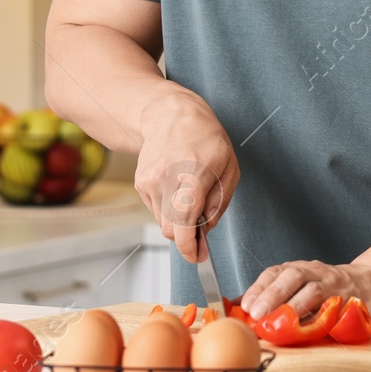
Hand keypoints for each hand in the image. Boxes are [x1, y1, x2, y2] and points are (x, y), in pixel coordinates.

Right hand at [133, 90, 239, 260]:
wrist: (170, 114)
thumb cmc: (205, 138)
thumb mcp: (229, 168)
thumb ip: (219, 204)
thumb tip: (206, 230)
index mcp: (193, 176)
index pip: (184, 223)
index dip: (190, 247)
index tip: (197, 257)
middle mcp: (167, 180)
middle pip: (170, 230)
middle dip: (186, 237)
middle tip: (200, 232)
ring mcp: (150, 182)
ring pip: (162, 222)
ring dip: (178, 222)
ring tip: (191, 198)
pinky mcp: (141, 182)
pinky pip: (155, 209)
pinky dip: (168, 209)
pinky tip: (177, 188)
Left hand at [240, 259, 370, 326]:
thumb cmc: (332, 287)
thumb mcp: (303, 284)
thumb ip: (274, 294)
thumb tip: (236, 306)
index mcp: (303, 269)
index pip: (276, 272)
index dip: (259, 287)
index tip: (246, 305)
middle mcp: (318, 273)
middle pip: (293, 276)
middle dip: (273, 294)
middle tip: (258, 314)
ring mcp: (337, 286)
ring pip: (314, 290)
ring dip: (295, 306)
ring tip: (281, 322)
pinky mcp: (355, 301)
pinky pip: (337, 308)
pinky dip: (324, 318)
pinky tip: (312, 329)